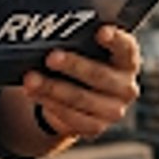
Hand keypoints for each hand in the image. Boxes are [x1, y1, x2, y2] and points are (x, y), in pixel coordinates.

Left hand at [23, 24, 140, 141]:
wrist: (80, 99)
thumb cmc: (83, 65)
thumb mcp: (86, 52)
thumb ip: (80, 43)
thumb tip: (54, 37)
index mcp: (127, 62)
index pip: (126, 48)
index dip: (115, 40)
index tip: (101, 32)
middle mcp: (126, 87)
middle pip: (100, 75)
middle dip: (73, 66)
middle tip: (50, 58)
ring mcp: (114, 110)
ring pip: (81, 99)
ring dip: (53, 88)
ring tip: (31, 79)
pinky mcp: (97, 127)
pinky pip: (72, 118)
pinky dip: (51, 104)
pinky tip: (36, 94)